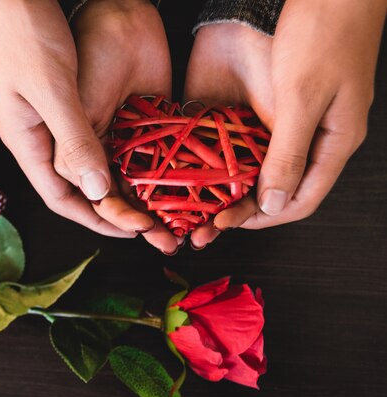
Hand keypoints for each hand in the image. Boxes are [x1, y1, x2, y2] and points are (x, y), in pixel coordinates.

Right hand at [0, 0, 133, 237]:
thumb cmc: (24, 34)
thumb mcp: (51, 89)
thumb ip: (73, 139)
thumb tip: (96, 191)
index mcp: (29, 143)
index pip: (61, 198)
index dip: (95, 219)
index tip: (131, 232)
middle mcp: (46, 137)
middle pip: (82, 185)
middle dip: (115, 206)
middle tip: (153, 220)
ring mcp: (62, 117)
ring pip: (96, 161)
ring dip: (124, 179)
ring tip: (157, 193)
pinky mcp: (78, 97)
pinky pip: (105, 133)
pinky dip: (126, 147)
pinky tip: (152, 151)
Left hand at [185, 0, 385, 247]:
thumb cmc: (322, 32)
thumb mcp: (303, 98)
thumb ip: (289, 153)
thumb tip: (275, 204)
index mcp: (334, 141)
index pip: (301, 199)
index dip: (265, 218)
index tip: (229, 225)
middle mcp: (316, 134)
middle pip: (279, 186)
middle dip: (244, 207)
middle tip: (207, 220)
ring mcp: (298, 116)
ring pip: (264, 164)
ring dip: (235, 183)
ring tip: (201, 198)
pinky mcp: (279, 98)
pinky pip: (254, 136)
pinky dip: (232, 152)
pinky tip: (206, 159)